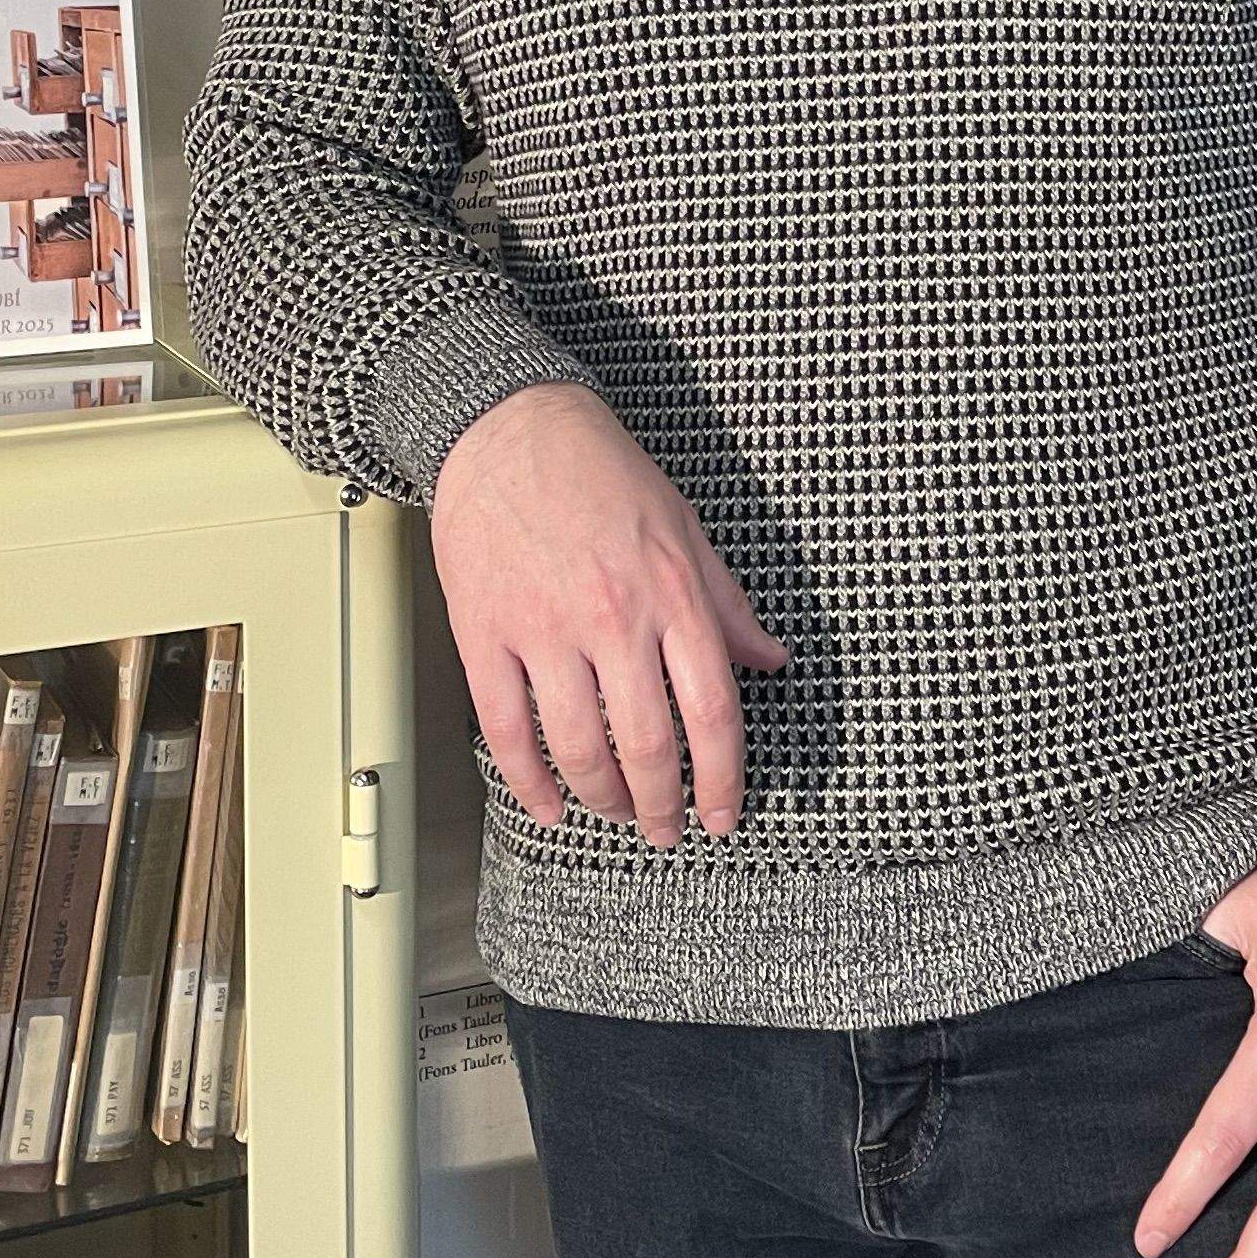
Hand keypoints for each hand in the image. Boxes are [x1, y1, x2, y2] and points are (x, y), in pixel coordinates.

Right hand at [429, 381, 787, 848]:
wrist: (508, 426)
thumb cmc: (601, 472)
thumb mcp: (686, 528)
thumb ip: (727, 604)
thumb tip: (771, 660)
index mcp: (672, 593)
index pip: (713, 709)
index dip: (725, 777)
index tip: (725, 814)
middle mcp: (613, 617)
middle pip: (649, 743)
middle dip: (663, 804)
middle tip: (666, 831)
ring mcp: (545, 628)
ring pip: (579, 746)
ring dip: (602, 798)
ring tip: (614, 813)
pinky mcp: (484, 632)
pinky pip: (508, 729)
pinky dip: (529, 782)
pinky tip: (547, 804)